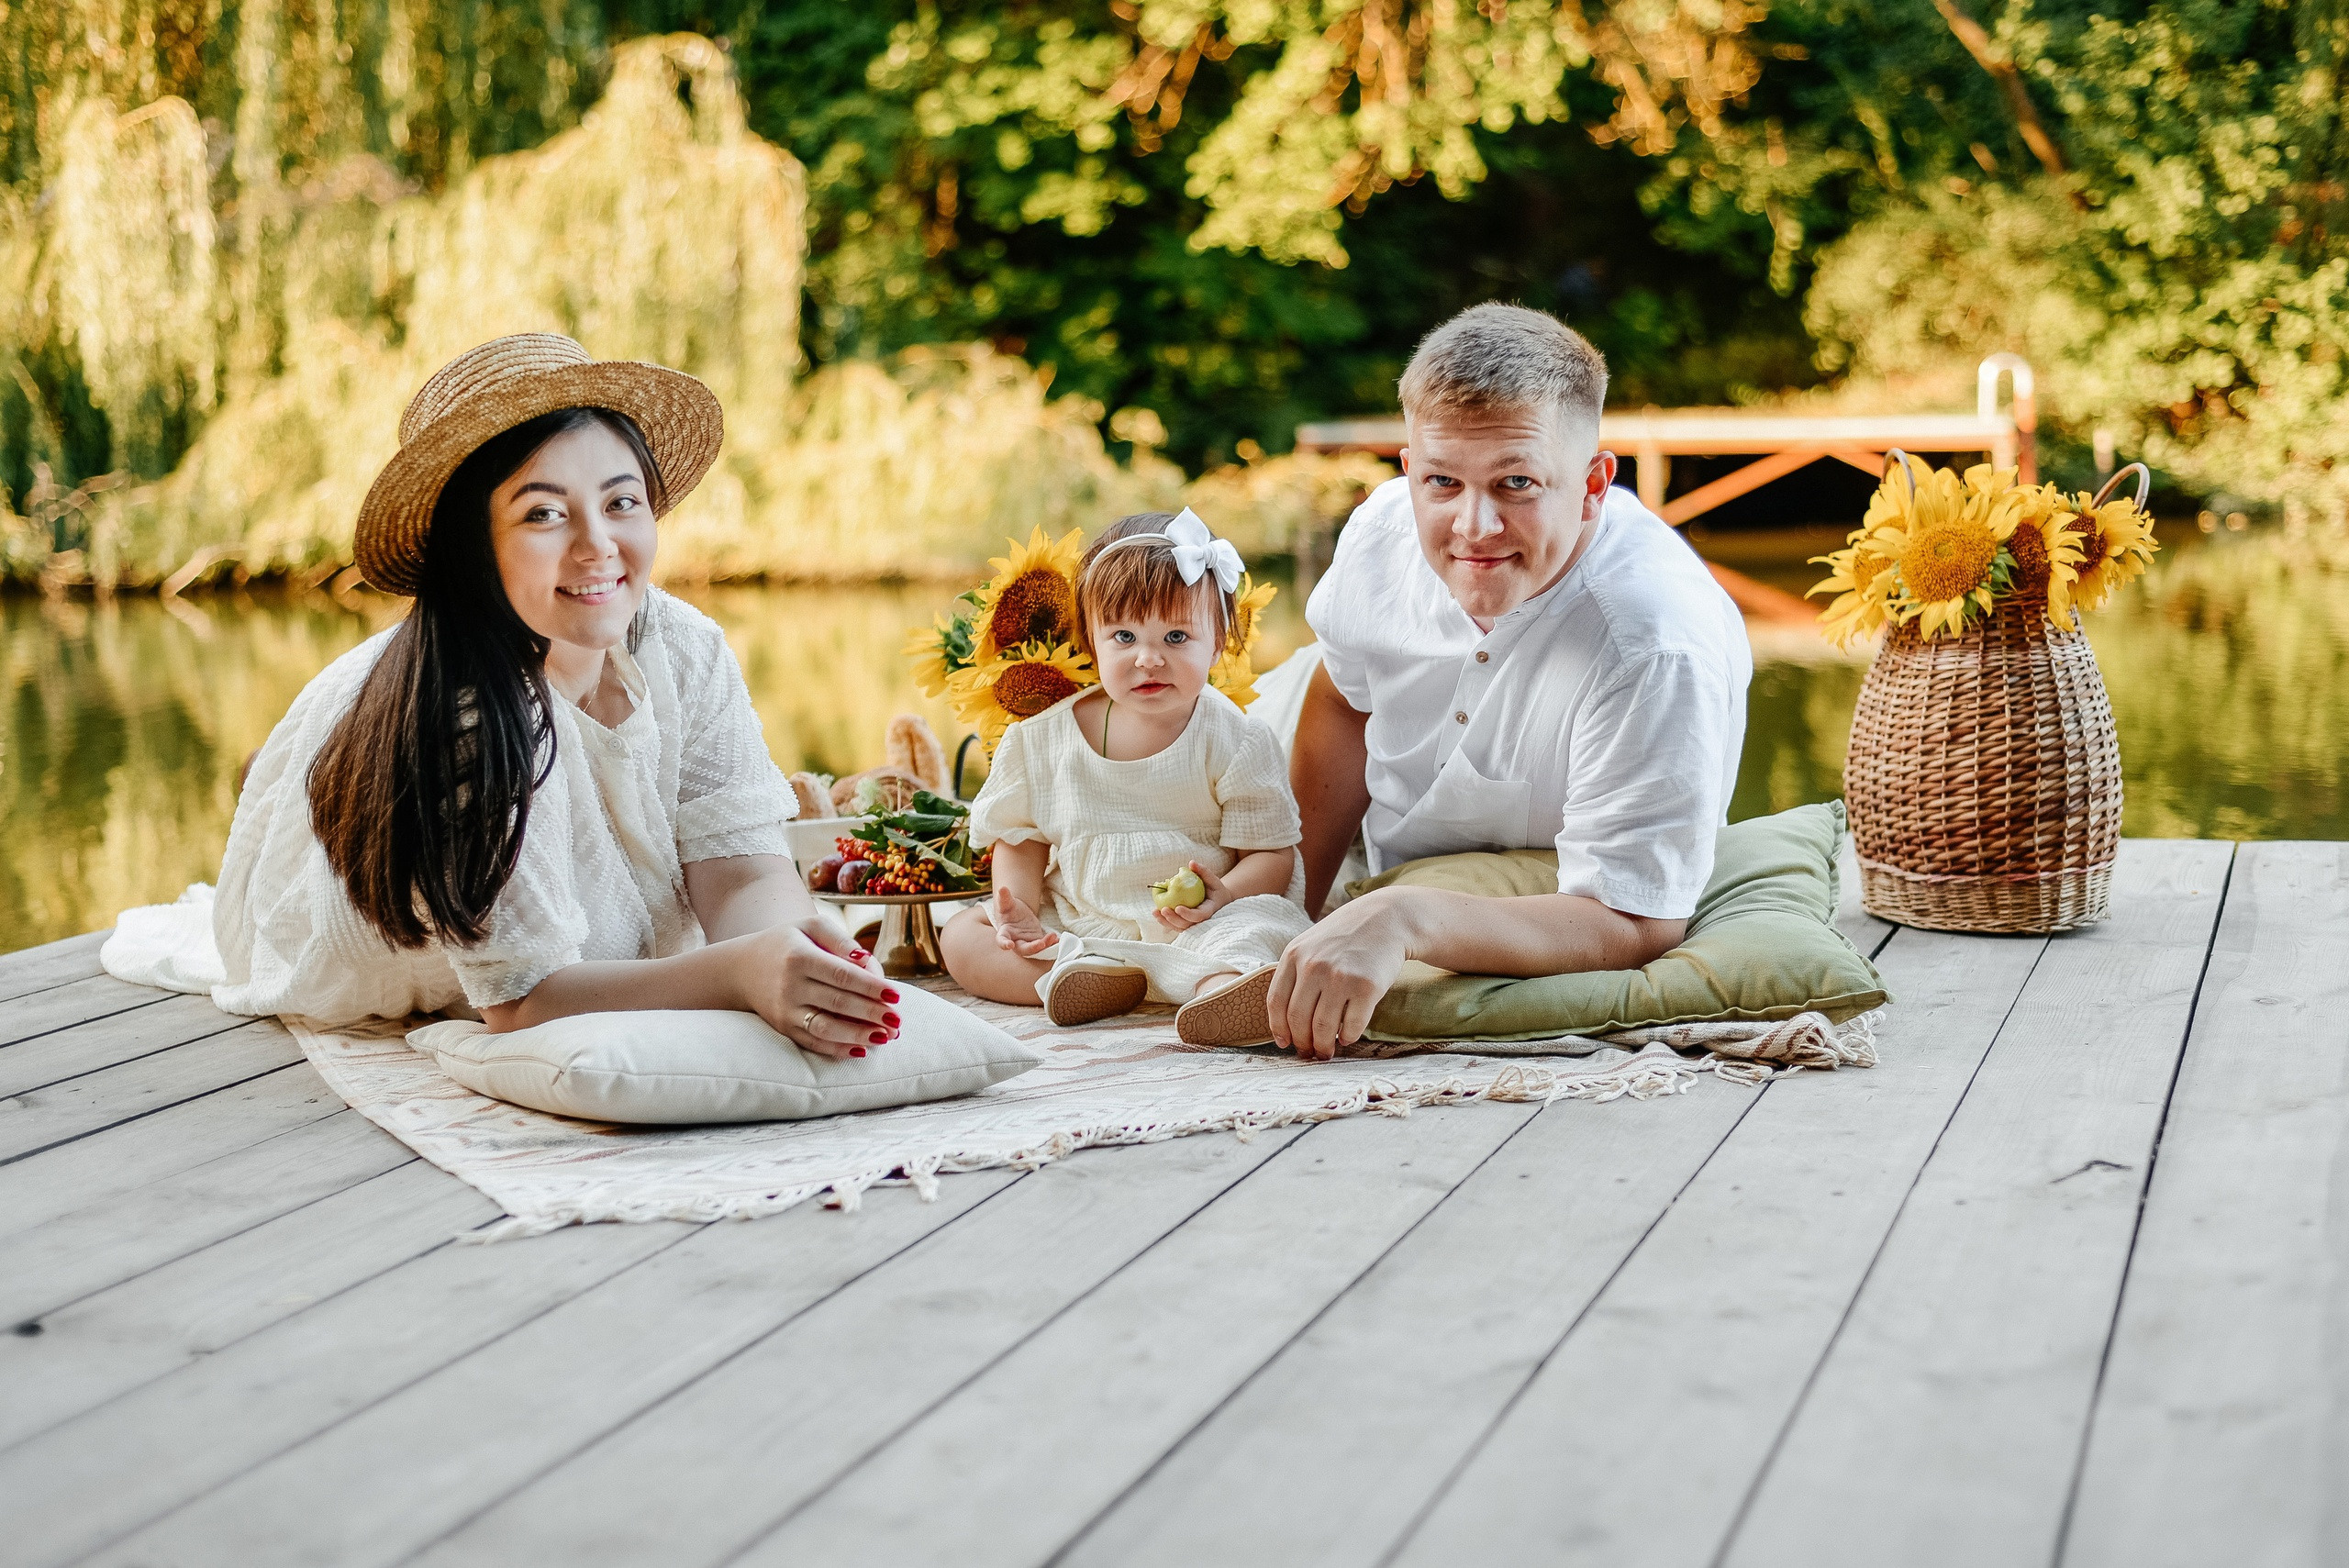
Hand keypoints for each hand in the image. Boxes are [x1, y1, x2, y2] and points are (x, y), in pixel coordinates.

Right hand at [734, 919, 900, 1061]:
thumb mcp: (810, 927)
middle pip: (838, 1002)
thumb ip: (841, 940)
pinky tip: (861, 1050)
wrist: (742, 969)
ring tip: (886, 1037)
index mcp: (799, 957)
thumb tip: (867, 961)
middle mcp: (790, 985)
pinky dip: (837, 1049)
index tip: (896, 995)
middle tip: (898, 1021)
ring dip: (858, 1035)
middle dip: (871, 1014)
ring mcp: (784, 1010)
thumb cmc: (787, 943)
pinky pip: (812, 1042)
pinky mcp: (782, 1027)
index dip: (871, 986)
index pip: (842, 975)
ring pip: (825, 1027)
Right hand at [991, 885, 1058, 959]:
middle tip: (1041, 943)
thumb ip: (1004, 897)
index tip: (1009, 945)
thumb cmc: (1009, 909)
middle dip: (1032, 948)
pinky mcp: (1037, 940)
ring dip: (1045, 945)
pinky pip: (1044, 945)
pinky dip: (1051, 944)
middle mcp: (1016, 941)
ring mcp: (1027, 942)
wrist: (1017, 914)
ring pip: (1035, 949)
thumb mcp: (1007, 902)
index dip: (1004, 944)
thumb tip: (1002, 888)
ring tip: (1053, 937)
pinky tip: (1058, 939)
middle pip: (1023, 949)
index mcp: (1005, 932)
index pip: (1002, 940)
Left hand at [1152, 860, 1231, 931]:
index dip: (1188, 914)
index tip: (1178, 908)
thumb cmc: (1214, 889)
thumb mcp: (1213, 880)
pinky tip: (1156, 913)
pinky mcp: (1185, 923)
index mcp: (1209, 910)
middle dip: (1174, 919)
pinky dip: (1165, 921)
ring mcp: (1193, 923)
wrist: (1217, 901)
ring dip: (1166, 921)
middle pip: (1187, 924)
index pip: (1199, 915)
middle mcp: (1201, 921)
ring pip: (1179, 927)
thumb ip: (1203, 871)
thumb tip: (1191, 863)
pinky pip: (1175, 925)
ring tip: (1155, 912)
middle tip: (1163, 910)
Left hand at [1267, 891, 1408, 1059]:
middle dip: (1302, 1043)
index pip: (1276, 1002)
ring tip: (1326, 1052)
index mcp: (1294, 954)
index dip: (1278, 1028)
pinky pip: (1351, 1026)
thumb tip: (1285, 1023)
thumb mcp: (1311, 944)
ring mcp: (1340, 977)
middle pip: (1298, 1019)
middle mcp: (1313, 966)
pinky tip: (1347, 1037)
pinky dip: (1348, 1038)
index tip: (1284, 1042)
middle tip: (1308, 1053)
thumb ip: (1295, 973)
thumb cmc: (1346, 937)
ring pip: (1323, 1028)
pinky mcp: (1366, 987)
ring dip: (1324, 1047)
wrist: (1387, 919)